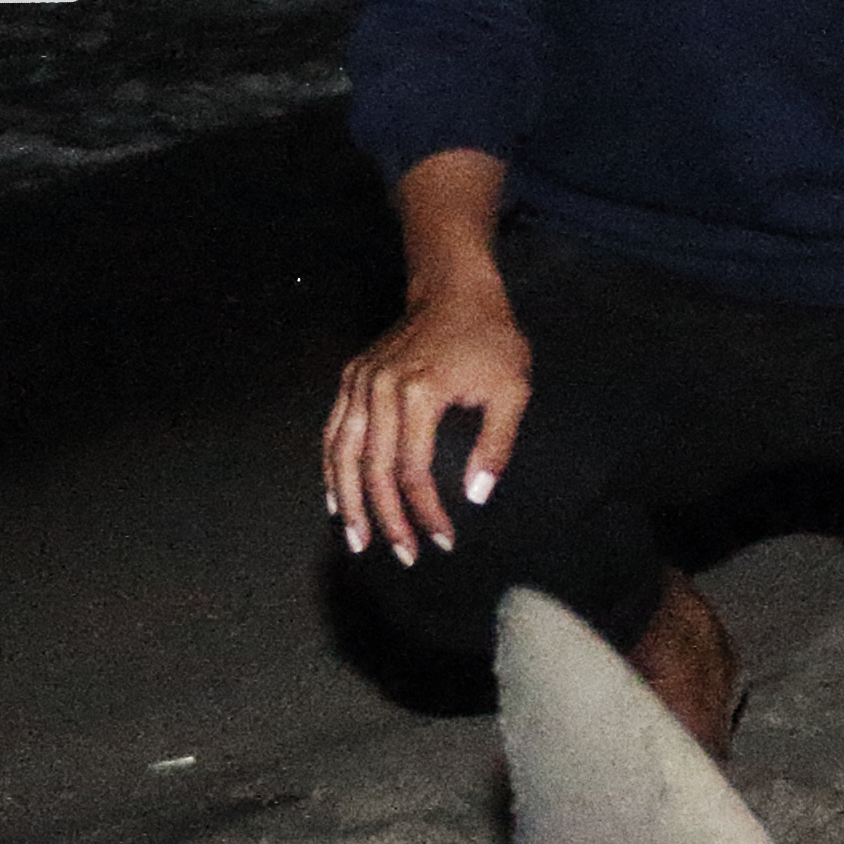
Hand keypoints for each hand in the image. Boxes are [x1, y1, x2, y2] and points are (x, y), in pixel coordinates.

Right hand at [323, 283, 531, 566]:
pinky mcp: (351, 377)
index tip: (444, 540)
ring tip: (358, 540)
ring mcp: (359, 382)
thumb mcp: (512, 388)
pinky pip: (334, 431)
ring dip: (348, 502)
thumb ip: (496, 445)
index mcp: (419, 393)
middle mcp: (380, 389)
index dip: (427, 511)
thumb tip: (476, 496)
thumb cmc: (489, 337)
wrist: (454, 288)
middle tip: (404, 555)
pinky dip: (331, 467)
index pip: (414, 471)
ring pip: (344, 454)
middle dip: (387, 519)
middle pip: (374, 470)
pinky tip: (335, 498)